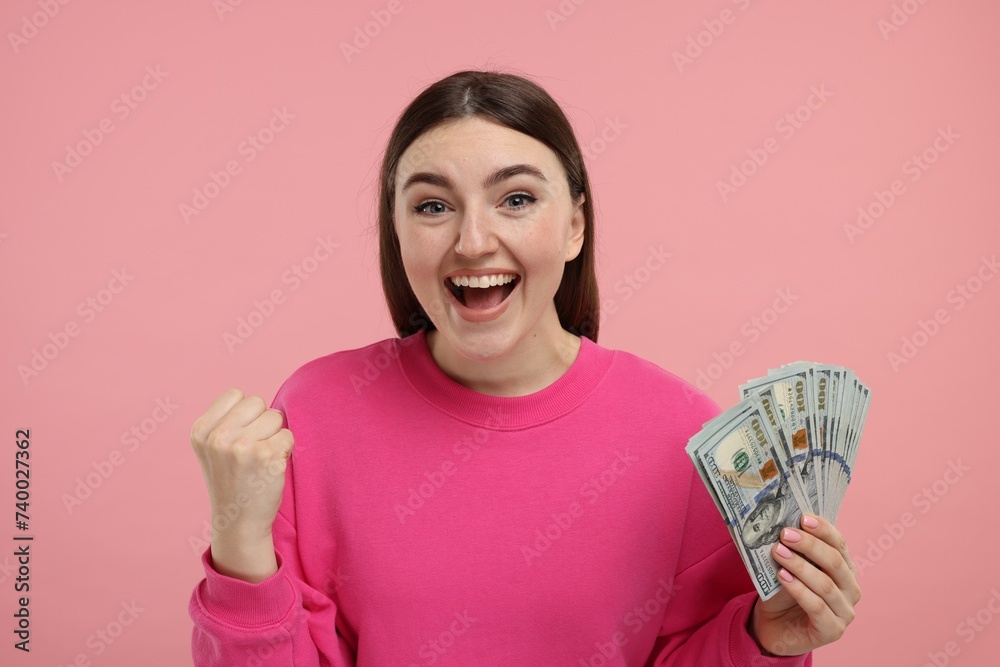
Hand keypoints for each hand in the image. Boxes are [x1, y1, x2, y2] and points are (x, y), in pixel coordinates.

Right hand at [190, 387, 293, 580]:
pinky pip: (288, 436)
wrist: (239, 521)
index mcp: (201, 430)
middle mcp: (218, 437)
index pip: (236, 394)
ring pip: (276, 417)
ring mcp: (243, 447)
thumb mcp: (212, 447)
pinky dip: (286, 450)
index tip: (239, 436)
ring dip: (275, 436)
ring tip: (261, 459)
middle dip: (262, 422)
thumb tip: (257, 401)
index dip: (245, 413)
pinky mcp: (267, 456)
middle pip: (258, 402)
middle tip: (252, 450)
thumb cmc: (231, 480)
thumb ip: (226, 420)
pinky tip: (271, 468)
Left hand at [748, 514, 861, 655]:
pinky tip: (782, 576)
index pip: (839, 544)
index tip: (802, 517)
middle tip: (785, 534)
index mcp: (845, 569)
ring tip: (778, 552)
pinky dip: (799, 589)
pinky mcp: (832, 631)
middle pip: (834, 562)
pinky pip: (817, 606)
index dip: (823, 529)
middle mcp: (851, 590)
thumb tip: (785, 525)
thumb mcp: (789, 567)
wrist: (774, 626)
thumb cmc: (784, 592)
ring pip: (825, 584)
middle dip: (809, 545)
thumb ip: (794, 550)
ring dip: (800, 566)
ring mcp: (845, 612)